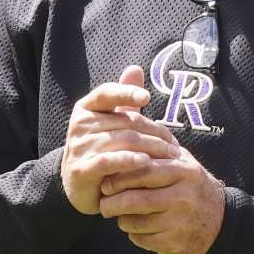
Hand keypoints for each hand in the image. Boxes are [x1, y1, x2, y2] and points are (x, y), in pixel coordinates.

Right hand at [61, 66, 181, 214]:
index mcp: (86, 108)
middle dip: (155, 133)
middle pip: (125, 122)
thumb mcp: (111, 122)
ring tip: (171, 156)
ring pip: (123, 141)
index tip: (147, 97)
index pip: (107, 93)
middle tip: (175, 145)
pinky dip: (130, 160)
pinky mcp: (82, 169)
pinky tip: (147, 161)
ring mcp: (79, 147)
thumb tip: (135, 68)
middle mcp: (79, 124)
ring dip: (152, 148)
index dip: (126, 93)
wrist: (78, 185)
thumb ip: (123, 98)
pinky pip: (110, 161)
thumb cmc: (101, 149)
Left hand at [98, 146, 225, 253]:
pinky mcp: (177, 243)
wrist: (221, 221)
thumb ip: (159, 150)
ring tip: (122, 215)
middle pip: (135, 200)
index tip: (105, 182)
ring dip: (122, 220)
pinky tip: (139, 228)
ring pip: (135, 222)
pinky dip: (134, 234)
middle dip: (112, 203)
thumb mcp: (184, 163)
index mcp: (183, 171)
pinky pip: (142, 239)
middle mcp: (184, 197)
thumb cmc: (192, 187)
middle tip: (104, 204)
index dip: (118, 178)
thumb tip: (128, 134)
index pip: (142, 171)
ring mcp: (181, 222)